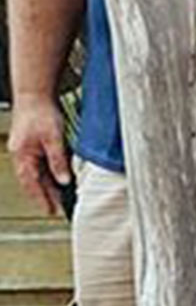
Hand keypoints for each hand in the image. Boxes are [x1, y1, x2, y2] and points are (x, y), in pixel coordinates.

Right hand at [8, 100, 69, 217]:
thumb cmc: (41, 113)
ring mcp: (26, 150)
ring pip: (37, 173)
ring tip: (59, 197)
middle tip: (56, 209)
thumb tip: (64, 180)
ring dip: (47, 185)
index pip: (32, 184)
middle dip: (45, 195)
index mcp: (23, 157)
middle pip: (34, 181)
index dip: (42, 198)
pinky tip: (57, 178)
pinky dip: (48, 172)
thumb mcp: (54, 139)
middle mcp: (22, 156)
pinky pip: (39, 164)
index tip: (51, 211)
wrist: (34, 94)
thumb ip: (58, 161)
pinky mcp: (32, 144)